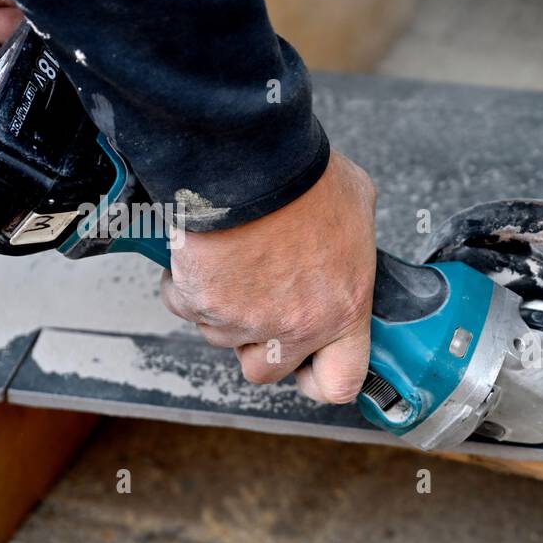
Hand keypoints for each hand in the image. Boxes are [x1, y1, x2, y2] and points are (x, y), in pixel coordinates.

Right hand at [161, 151, 376, 403]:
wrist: (252, 161)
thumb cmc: (305, 179)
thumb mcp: (356, 208)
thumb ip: (352, 244)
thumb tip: (348, 239)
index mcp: (343, 310)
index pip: (341, 381)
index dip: (321, 379)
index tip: (312, 368)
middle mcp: (296, 325)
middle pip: (265, 370)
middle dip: (256, 344)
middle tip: (257, 306)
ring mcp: (246, 320)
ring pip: (221, 337)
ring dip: (222, 308)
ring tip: (233, 262)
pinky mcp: (203, 303)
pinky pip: (186, 306)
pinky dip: (187, 284)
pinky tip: (202, 253)